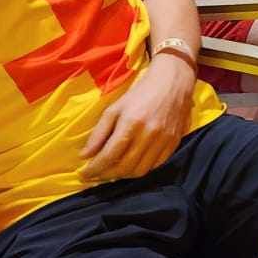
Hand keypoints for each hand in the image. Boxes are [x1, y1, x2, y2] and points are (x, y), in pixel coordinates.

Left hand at [80, 56, 192, 181]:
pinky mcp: (174, 142)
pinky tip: (132, 165)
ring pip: (140, 170)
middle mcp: (149, 134)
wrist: (173, 81)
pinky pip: (155, 165)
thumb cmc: (140, 92)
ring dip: (123, 176)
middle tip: (96, 175)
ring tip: (113, 172)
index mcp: (131, 123)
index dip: (94, 169)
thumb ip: (99, 132)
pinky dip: (141, 169)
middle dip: (106, 175)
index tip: (83, 174)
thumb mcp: (114, 108)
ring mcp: (164, 140)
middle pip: (125, 167)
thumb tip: (85, 155)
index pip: (109, 156)